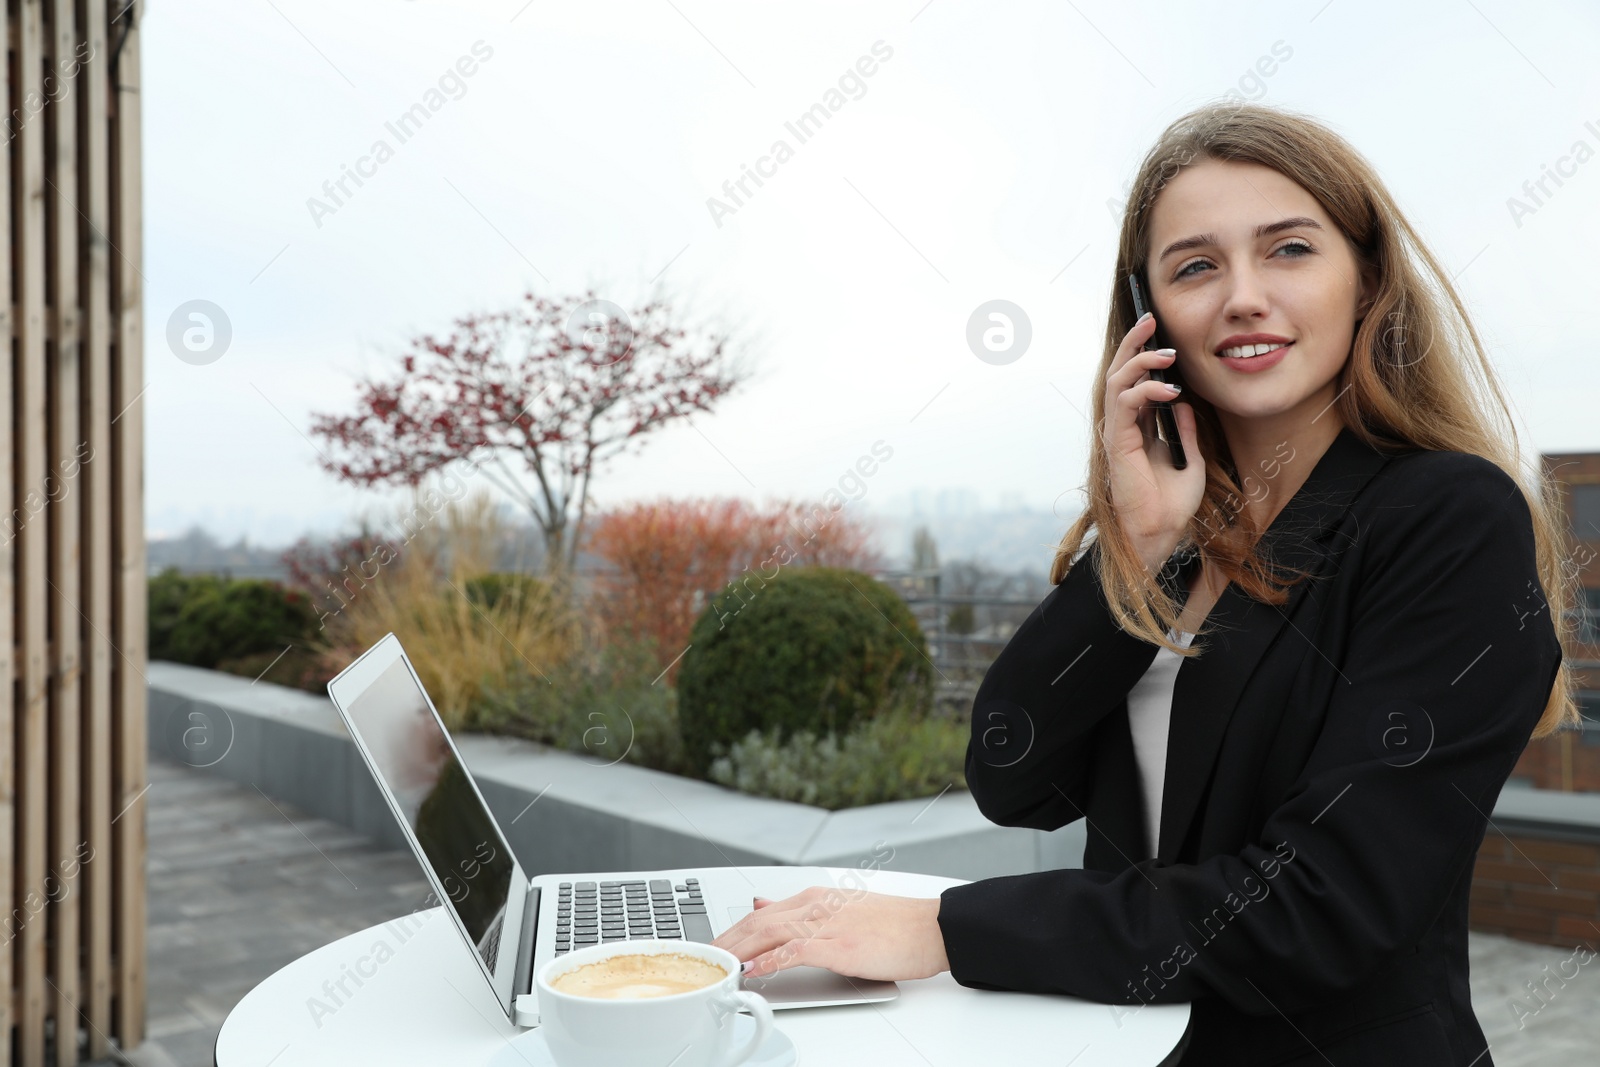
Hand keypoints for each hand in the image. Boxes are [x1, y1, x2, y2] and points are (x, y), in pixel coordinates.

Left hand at [709, 886, 949, 981]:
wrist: (931, 927)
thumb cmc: (893, 924)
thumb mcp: (840, 910)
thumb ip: (800, 911)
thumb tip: (761, 905)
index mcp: (815, 897)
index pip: (759, 913)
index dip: (731, 932)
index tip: (712, 948)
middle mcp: (816, 905)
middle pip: (757, 921)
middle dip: (726, 942)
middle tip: (705, 961)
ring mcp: (828, 924)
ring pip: (770, 932)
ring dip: (740, 950)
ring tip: (719, 966)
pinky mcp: (841, 946)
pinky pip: (796, 950)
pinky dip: (771, 960)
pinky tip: (756, 971)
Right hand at [1103, 313, 1204, 566]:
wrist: (1160, 532)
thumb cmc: (1172, 504)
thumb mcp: (1190, 459)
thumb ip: (1185, 430)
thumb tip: (1183, 403)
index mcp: (1137, 428)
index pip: (1134, 381)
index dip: (1143, 354)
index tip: (1159, 332)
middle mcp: (1123, 426)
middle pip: (1120, 372)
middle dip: (1134, 343)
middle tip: (1151, 321)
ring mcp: (1118, 432)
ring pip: (1118, 381)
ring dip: (1141, 362)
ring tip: (1167, 354)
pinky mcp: (1118, 442)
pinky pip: (1125, 403)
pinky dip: (1146, 390)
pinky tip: (1171, 391)